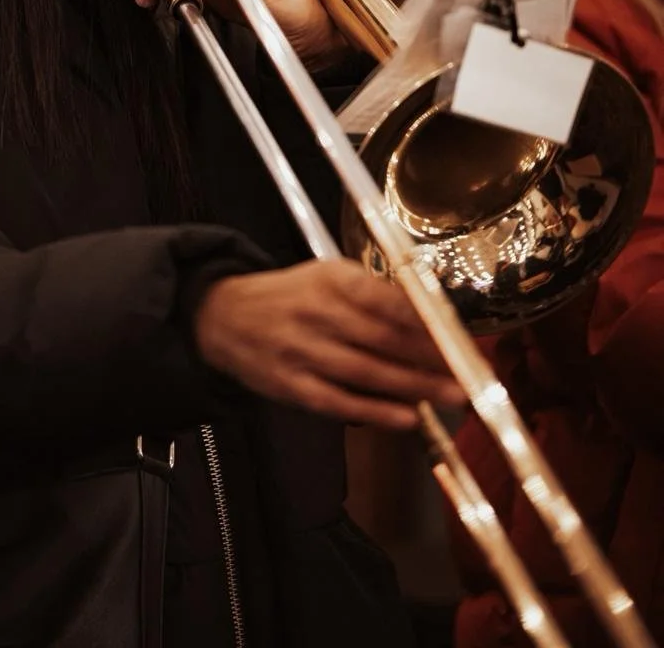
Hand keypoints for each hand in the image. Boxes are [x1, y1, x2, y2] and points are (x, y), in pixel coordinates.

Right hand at [193, 259, 463, 429]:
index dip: (427, 322)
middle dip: (431, 359)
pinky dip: (375, 412)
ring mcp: (303, 351)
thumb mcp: (327, 275)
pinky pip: (339, 401)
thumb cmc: (290, 294)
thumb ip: (373, 292)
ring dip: (414, 386)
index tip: (462, 338)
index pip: (387, 301)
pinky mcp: (291, 385)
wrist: (222, 315)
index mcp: (332, 279)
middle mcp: (318, 312)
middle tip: (471, 375)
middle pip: (384, 339)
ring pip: (367, 371)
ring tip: (453, 397)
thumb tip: (429, 313)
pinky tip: (407, 417)